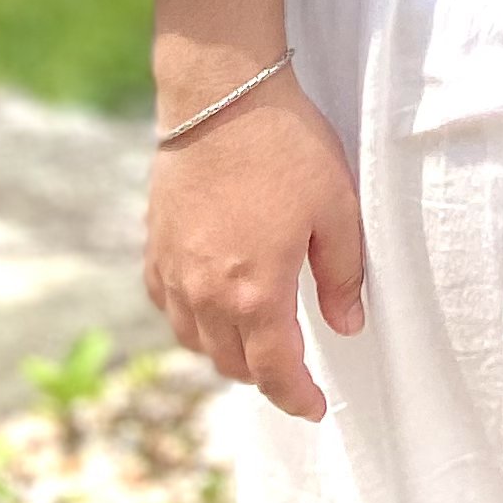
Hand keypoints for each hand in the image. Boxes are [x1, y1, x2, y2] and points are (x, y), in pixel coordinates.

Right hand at [145, 73, 366, 421]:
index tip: (315, 408)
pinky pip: (169, 307)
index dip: (297, 398)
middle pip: (232, 364)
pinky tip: (209, 306)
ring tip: (254, 342)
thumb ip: (343, 276)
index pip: (275, 373)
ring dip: (225, 352)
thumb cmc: (286, 147)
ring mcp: (174, 272)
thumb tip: (347, 327)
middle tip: (292, 370)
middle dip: (264, 377)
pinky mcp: (154, 247)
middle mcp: (207, 295)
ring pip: (195, 342)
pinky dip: (191, 320)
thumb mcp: (336, 209)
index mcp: (255, 293)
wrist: (221, 95)